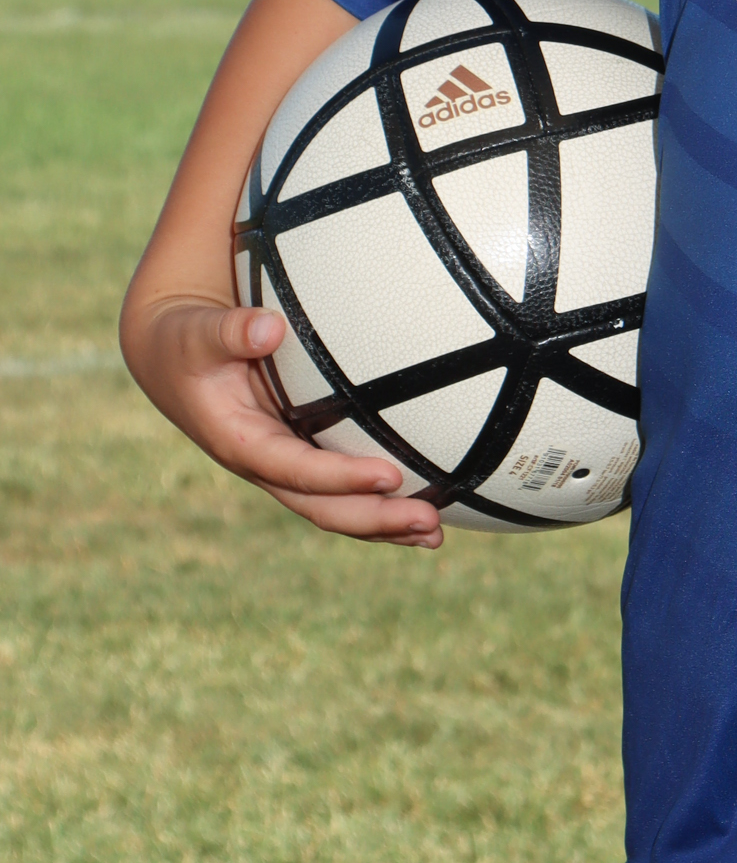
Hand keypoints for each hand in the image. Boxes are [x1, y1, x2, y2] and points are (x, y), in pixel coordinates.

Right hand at [122, 293, 443, 546]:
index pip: (294, 468)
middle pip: (322, 505)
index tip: (389, 476)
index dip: (340, 477)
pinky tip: (420, 515)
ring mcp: (284, 466)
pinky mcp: (300, 458)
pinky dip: (378, 505)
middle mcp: (265, 464)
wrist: (175, 359)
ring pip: (336, 507)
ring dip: (384, 525)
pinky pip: (341, 491)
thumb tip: (268, 329)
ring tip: (435, 534)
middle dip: (375, 518)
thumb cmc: (189, 341)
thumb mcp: (198, 334)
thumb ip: (229, 331)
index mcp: (239, 442)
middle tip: (429, 523)